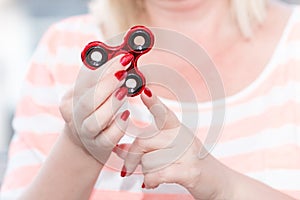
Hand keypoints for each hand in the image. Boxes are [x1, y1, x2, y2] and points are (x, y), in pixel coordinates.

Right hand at [59, 54, 132, 163]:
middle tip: (124, 71)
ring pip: (95, 121)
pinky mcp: (98, 146)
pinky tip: (126, 116)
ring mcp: (85, 134)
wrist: (85, 144)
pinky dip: (118, 127)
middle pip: (87, 101)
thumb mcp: (90, 94)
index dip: (104, 68)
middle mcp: (74, 117)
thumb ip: (100, 78)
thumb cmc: (92, 112)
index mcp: (70, 99)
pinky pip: (107, 139)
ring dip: (112, 105)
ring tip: (125, 92)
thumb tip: (120, 56)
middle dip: (108, 84)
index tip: (123, 57)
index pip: (84, 81)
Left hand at [115, 90, 231, 199]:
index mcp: (177, 129)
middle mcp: (182, 137)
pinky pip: (157, 174)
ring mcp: (187, 153)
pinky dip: (151, 181)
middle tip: (127, 169)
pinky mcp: (189, 170)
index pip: (163, 112)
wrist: (218, 182)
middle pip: (143, 141)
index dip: (153, 101)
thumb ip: (145, 149)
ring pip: (147, 160)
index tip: (143, 90)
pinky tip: (153, 183)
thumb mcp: (167, 152)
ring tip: (153, 176)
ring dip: (145, 173)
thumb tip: (120, 148)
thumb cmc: (188, 164)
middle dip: (131, 158)